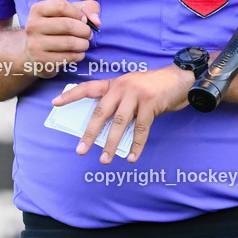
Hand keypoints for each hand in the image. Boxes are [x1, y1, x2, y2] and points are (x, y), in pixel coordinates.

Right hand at [23, 0, 100, 77]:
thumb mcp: (69, 12)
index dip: (77, 13)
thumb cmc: (56, 28)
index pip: (61, 5)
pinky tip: (78, 53)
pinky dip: (79, 55)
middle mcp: (32, 26)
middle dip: (84, 30)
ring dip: (84, 44)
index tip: (84, 20)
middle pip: (67, 24)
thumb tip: (97, 21)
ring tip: (84, 44)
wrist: (34, 53)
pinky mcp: (41, 61)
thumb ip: (88, 9)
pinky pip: (68, 57)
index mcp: (37, 9)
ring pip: (69, 42)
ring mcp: (35, 44)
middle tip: (88, 34)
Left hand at [51, 65, 195, 162]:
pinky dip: (136, 146)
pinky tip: (132, 157)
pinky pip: (141, 129)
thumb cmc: (155, 87)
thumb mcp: (133, 90)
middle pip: (101, 112)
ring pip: (119, 123)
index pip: (88, 87)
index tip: (55, 103)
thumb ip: (120, 104)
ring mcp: (136, 95)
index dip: (71, 95)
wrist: (182, 78)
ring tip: (105, 159)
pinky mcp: (150, 104)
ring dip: (111, 144)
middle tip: (81, 149)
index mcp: (115, 83)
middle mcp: (123, 87)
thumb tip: (107, 129)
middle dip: (89, 133)